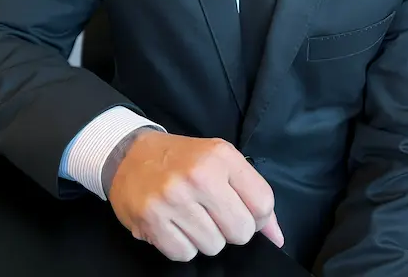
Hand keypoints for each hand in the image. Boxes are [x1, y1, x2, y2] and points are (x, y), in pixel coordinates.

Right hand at [108, 129, 283, 261]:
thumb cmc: (182, 159)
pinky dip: (182, 245)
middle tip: (213, 213)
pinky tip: (174, 224)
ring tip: (190, 215)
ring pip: (213, 247)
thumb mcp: (221, 161)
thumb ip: (252, 195)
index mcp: (221, 156)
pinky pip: (185, 254)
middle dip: (230, 229)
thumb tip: (277, 237)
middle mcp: (199, 175)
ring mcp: (174, 198)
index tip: (242, 210)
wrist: (130, 154)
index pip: (263, 204)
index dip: (258, 217)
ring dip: (205, 238)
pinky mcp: (152, 219)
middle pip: (241, 231)